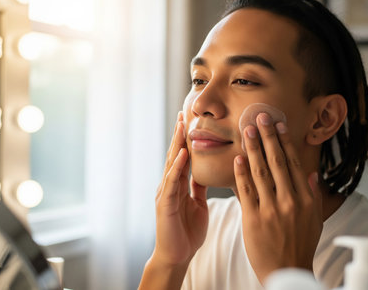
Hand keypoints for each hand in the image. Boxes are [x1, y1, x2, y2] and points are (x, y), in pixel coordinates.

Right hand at [152, 112, 208, 266]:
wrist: (177, 255)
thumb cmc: (187, 231)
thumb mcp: (197, 203)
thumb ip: (197, 187)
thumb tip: (203, 172)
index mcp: (178, 185)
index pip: (182, 156)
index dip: (186, 138)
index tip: (190, 119)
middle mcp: (169, 185)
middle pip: (174, 154)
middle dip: (179, 134)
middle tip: (184, 113)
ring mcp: (165, 193)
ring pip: (171, 164)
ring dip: (176, 144)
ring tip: (182, 125)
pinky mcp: (164, 204)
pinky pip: (172, 182)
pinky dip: (176, 167)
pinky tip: (181, 154)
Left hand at [233, 113, 322, 283]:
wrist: (287, 272)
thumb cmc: (301, 246)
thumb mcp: (315, 220)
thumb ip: (313, 196)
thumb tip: (312, 174)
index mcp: (306, 199)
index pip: (294, 163)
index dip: (285, 142)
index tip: (278, 125)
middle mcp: (290, 201)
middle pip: (277, 162)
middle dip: (268, 137)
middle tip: (260, 117)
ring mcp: (271, 209)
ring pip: (261, 172)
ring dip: (254, 149)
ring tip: (247, 130)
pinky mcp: (254, 219)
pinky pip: (246, 191)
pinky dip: (241, 173)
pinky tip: (238, 158)